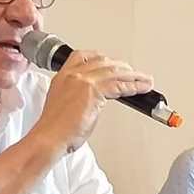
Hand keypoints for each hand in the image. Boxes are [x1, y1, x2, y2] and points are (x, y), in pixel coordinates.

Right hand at [32, 50, 152, 152]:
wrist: (49, 137)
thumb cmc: (54, 129)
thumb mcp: (65, 104)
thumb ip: (81, 96)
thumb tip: (96, 99)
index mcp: (63, 76)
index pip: (84, 56)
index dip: (101, 58)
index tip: (112, 63)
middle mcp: (72, 74)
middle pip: (103, 62)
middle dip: (122, 67)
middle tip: (133, 73)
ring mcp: (82, 80)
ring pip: (114, 71)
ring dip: (133, 76)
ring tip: (144, 80)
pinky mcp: (93, 91)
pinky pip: (119, 85)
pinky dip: (133, 86)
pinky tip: (141, 88)